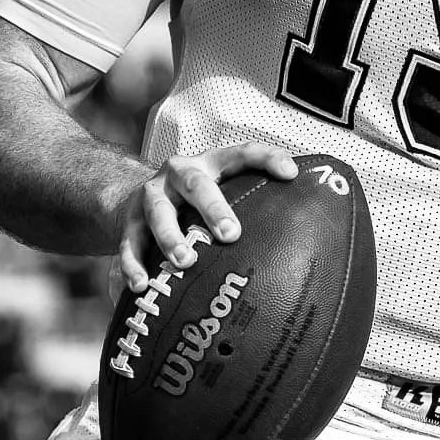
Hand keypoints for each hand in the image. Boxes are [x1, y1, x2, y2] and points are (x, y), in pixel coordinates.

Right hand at [116, 144, 297, 291]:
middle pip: (196, 183)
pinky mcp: (127, 223)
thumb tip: (312, 235)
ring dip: (171, 236)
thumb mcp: (221, 191)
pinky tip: (142, 286)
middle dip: (213, 207)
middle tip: (230, 234)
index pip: (243, 154)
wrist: (128, 195)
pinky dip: (133, 265)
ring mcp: (151, 197)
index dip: (268, 159)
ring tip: (185, 261)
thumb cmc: (194, 202)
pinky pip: (128, 244)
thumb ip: (254, 205)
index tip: (291, 175)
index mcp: (211, 164)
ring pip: (158, 212)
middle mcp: (179, 174)